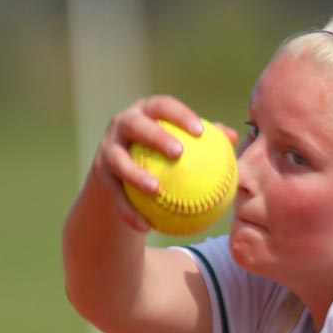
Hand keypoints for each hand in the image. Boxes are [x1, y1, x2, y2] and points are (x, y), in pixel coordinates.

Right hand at [89, 95, 239, 233]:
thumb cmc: (162, 156)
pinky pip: (114, 194)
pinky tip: (146, 226)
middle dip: (155, 136)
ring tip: (156, 189)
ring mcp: (108, 148)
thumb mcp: (179, 145)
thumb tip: (234, 138)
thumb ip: (205, 140)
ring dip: (136, 174)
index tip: (200, 130)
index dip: (179, 114)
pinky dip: (129, 210)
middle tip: (178, 153)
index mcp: (145, 112)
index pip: (162, 106)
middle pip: (136, 125)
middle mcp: (122, 124)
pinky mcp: (99, 174)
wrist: (120, 175)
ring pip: (118, 160)